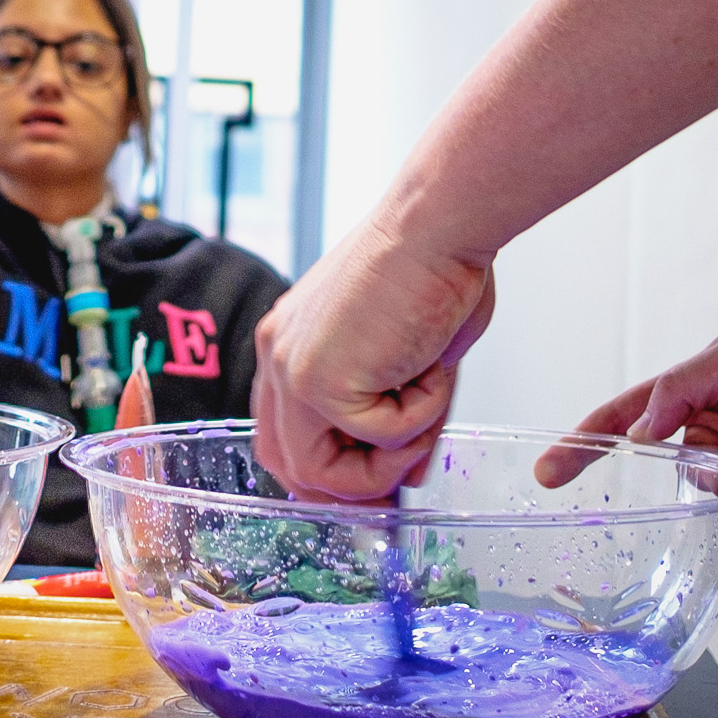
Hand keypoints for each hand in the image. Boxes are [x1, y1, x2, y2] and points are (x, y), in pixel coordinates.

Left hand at [252, 213, 494, 501]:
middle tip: (399, 486)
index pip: (281, 434)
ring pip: (322, 471)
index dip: (324, 474)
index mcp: (288, 344)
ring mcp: (293, 371)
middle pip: (288, 464)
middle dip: (349, 489)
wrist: (439, 227)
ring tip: (428, 412)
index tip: (372, 490)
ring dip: (388, 463)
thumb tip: (408, 477)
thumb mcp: (406, 359)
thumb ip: (395, 418)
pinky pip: (378, 441)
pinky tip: (431, 369)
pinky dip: (421, 420)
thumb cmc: (433, 270)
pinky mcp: (321, 382)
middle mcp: (277, 357)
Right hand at [532, 293, 717, 499]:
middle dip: (681, 462)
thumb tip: (637, 433)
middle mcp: (717, 429)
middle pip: (670, 463)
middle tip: (708, 445)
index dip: (585, 447)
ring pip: (714, 487)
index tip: (548, 474)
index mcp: (692, 395)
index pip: (625, 422)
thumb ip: (681, 391)